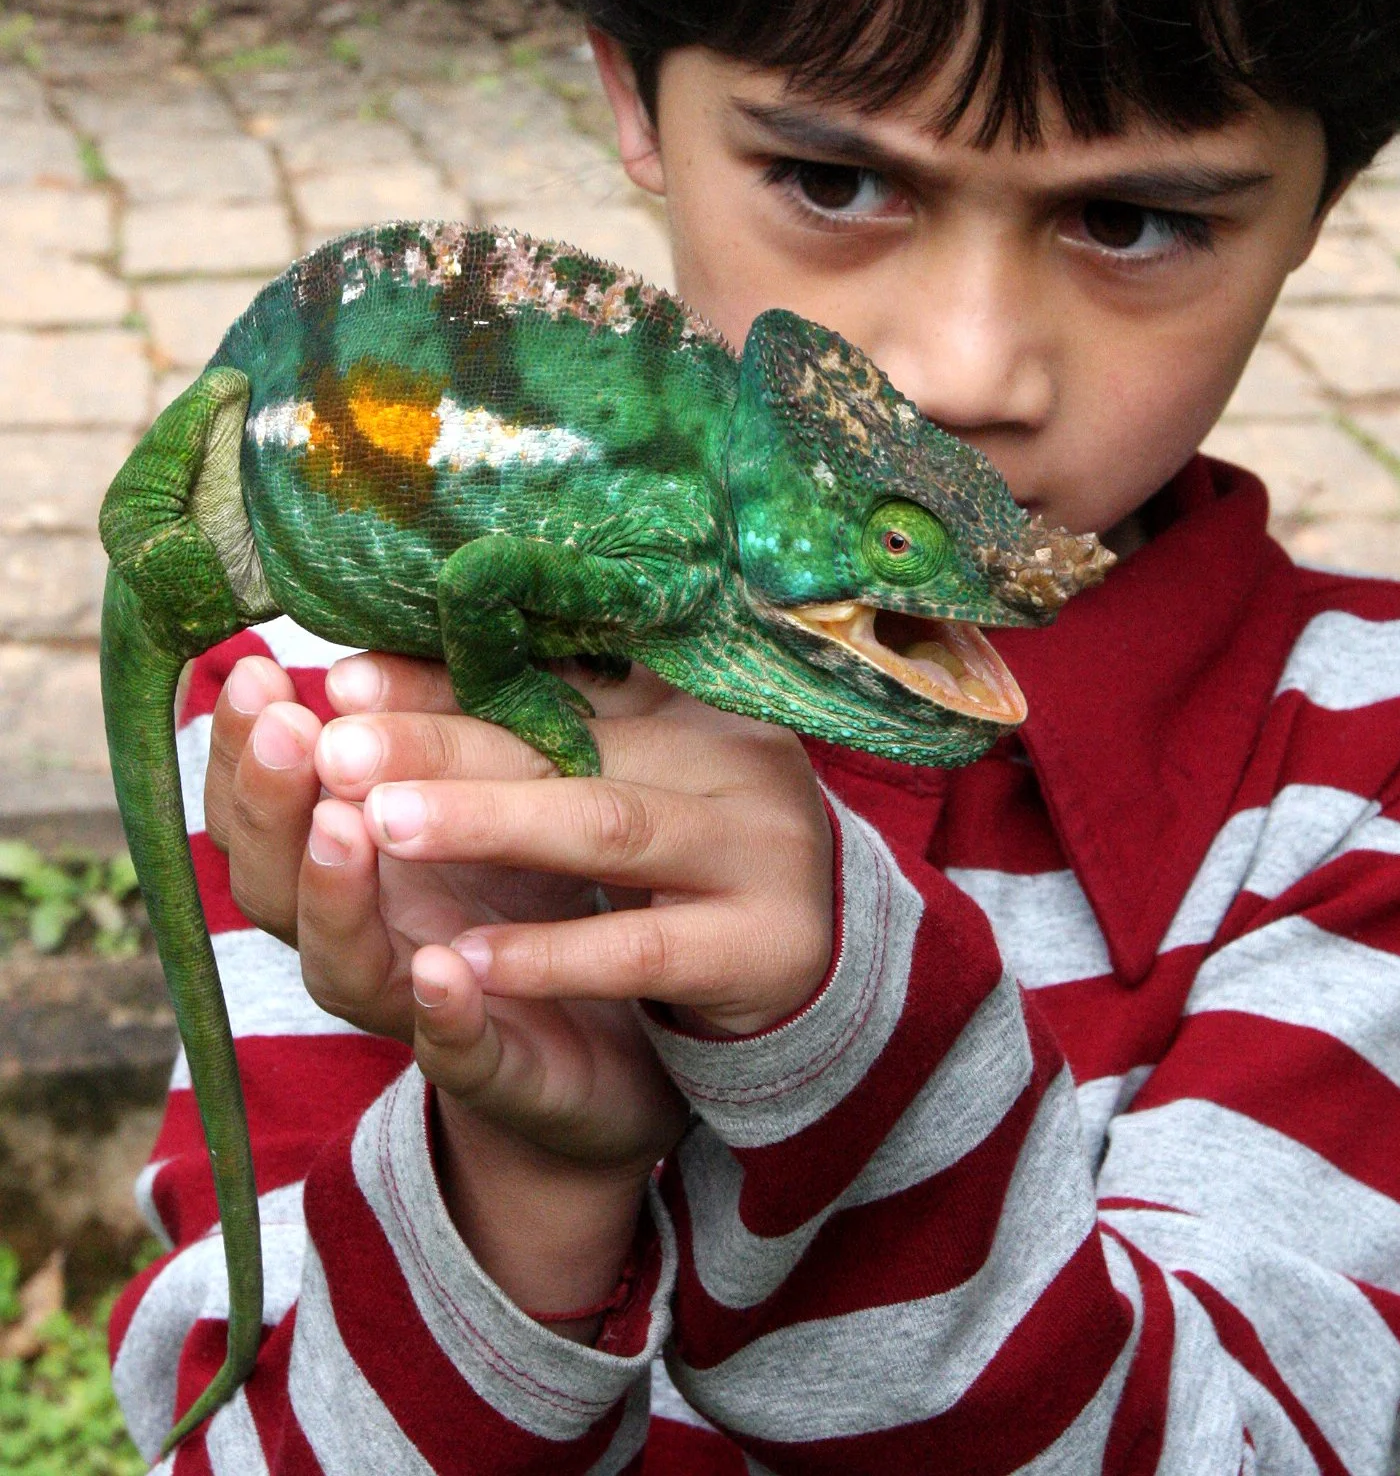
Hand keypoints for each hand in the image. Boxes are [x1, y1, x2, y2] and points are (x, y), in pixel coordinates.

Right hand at [203, 651, 688, 1320]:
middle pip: (276, 881)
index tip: (258, 675)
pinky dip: (443, 1011)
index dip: (249, 750)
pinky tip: (446, 967)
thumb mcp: (498, 792)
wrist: (622, 1042)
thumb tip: (386, 640)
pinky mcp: (498, 1066)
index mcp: (362, 858)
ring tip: (343, 825)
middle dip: (273, 803)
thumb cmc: (541, 895)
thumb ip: (442, 732)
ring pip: (345, 964)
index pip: (269, 805)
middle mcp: (370, 933)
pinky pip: (456, 1047)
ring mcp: (420, 1007)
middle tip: (290, 728)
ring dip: (336, 894)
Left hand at [353, 674, 836, 1040]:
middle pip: (571, 749)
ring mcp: (760, 851)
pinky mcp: (764, 947)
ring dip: (490, 822)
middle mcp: (736, 761)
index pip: (555, 684)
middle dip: (444, 746)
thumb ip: (539, 733)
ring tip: (382, 823)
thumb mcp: (629, 782)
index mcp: (694, 706)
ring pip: (606, 829)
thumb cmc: (693, 857)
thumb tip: (374, 678)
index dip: (447, 684)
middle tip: (337, 747)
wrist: (816, 968)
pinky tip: (463, 959)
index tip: (344, 681)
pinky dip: (551, 954)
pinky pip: (643, 948)